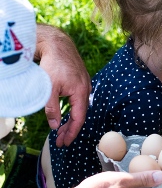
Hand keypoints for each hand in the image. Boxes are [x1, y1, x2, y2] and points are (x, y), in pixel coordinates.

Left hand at [36, 25, 90, 145]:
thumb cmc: (53, 64)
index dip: (71, 132)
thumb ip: (52, 109)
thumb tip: (54, 126)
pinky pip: (78, 100)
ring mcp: (84, 84)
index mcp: (81, 92)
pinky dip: (72, 110)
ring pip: (79, 107)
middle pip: (80, 115)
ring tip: (61, 130)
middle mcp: (86, 89)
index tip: (64, 143)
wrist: (58, 44)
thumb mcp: (49, 89)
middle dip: (70, 129)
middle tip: (60, 141)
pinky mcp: (80, 80)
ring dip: (70, 120)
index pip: (78, 118)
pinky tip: (65, 114)